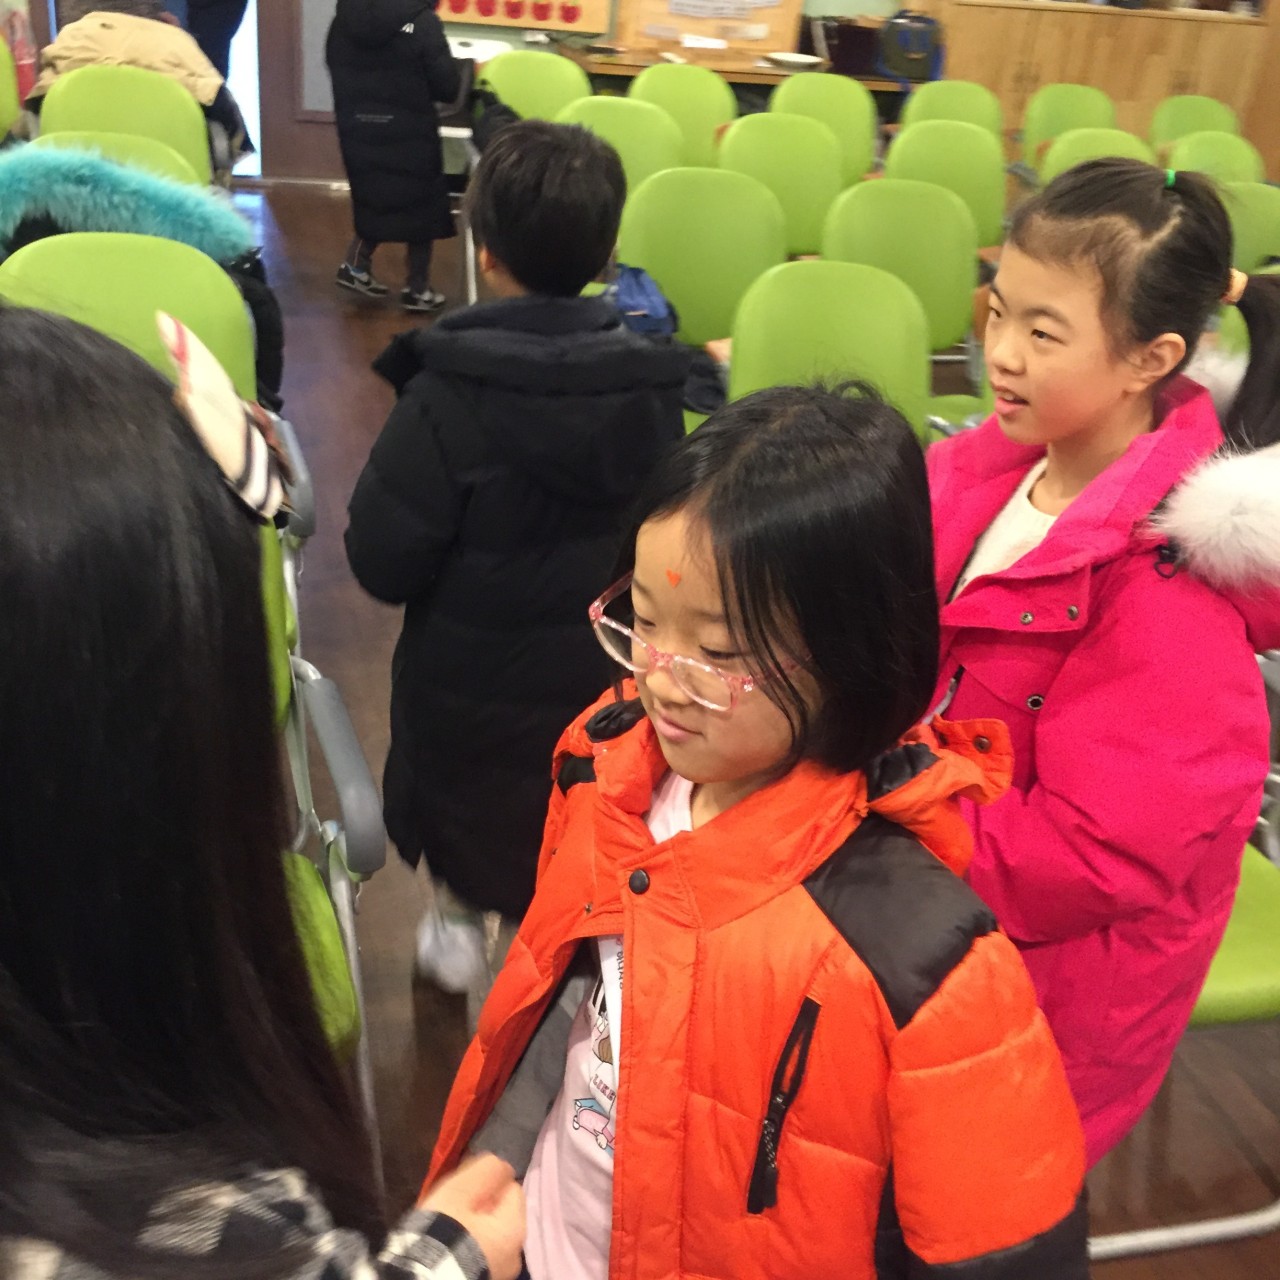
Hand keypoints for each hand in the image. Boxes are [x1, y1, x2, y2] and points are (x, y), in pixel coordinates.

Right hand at [421, 1154, 524, 1279]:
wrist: (422, 1277)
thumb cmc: (446, 1230)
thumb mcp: (463, 1189)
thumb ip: (488, 1170)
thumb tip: (502, 1165)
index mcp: (516, 1228)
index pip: (512, 1187)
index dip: (488, 1180)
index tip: (464, 1185)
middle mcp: (515, 1253)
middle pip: (501, 1213)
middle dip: (481, 1203)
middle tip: (454, 1203)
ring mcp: (500, 1271)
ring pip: (490, 1234)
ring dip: (473, 1224)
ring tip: (449, 1222)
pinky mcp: (483, 1279)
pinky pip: (480, 1252)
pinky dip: (469, 1244)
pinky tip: (449, 1243)